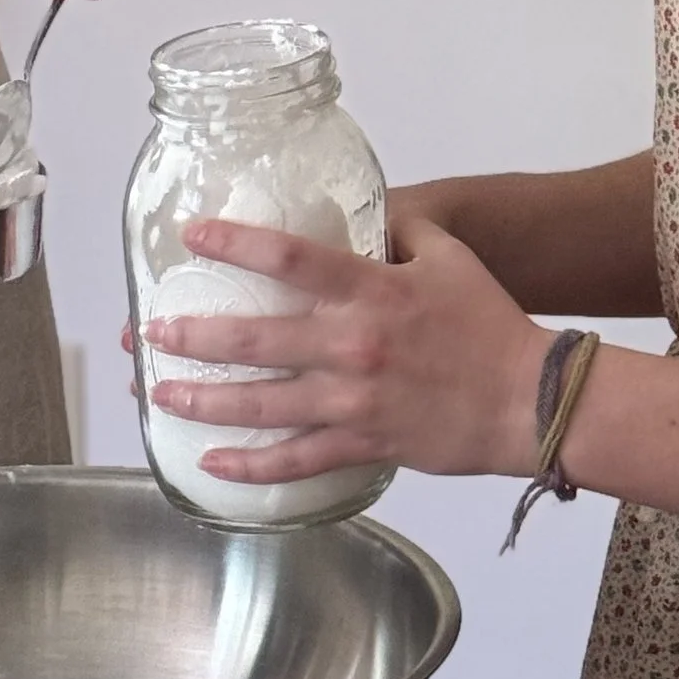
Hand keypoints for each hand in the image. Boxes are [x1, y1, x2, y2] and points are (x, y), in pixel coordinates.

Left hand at [146, 216, 551, 488]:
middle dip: (195, 334)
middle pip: (256, 336)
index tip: (192, 235)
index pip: (290, 257)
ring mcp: (353, 399)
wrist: (529, 400)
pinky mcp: (363, 443)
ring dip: (205, 400)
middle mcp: (352, 344)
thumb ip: (401, 230)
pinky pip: (296, 459)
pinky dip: (251, 465)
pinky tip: (213, 464)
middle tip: (149, 331)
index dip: (236, 242)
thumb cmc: (489, 324)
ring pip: (262, 403)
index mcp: (371, 290)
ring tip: (161, 394)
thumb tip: (367, 212)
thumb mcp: (448, 258)